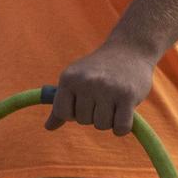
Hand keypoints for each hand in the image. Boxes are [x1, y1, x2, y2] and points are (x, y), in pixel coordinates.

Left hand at [44, 42, 159, 135]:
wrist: (129, 50)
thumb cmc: (98, 69)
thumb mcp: (74, 79)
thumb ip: (61, 103)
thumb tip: (48, 127)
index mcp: (68, 78)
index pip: (62, 113)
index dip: (73, 114)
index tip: (82, 104)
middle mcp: (86, 82)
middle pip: (83, 121)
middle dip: (93, 115)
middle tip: (102, 98)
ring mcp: (107, 88)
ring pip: (101, 125)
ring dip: (108, 121)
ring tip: (113, 103)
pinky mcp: (128, 95)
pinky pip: (121, 127)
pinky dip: (121, 128)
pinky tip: (124, 113)